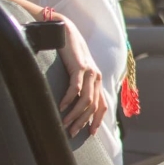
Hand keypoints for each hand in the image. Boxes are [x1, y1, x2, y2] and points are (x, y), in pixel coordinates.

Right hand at [53, 14, 107, 136]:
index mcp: (97, 80)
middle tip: (71, 133)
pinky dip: (68, 99)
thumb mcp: (77, 71)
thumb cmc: (70, 52)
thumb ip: (80, 84)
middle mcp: (96, 77)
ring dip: (75, 114)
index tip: (90, 133)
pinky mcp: (79, 67)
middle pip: (93, 106)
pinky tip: (61, 107)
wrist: (66, 31)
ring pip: (85, 100)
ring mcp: (89, 72)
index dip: (97, 120)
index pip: (102, 105)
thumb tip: (73, 104)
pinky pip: (75, 87)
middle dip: (83, 122)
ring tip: (64, 123)